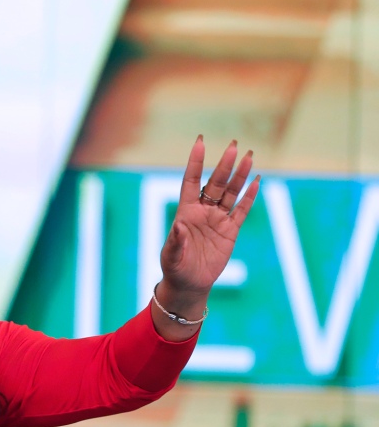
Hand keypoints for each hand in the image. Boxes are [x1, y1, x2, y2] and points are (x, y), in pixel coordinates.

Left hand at [160, 136, 259, 296]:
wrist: (189, 284)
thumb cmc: (175, 267)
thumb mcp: (170, 256)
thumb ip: (175, 241)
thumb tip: (179, 227)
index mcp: (185, 211)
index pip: (191, 181)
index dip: (195, 162)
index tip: (200, 142)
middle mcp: (203, 211)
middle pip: (216, 183)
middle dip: (225, 165)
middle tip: (234, 145)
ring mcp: (218, 219)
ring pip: (231, 193)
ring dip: (240, 175)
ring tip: (249, 156)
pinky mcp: (231, 231)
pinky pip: (242, 210)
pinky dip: (249, 197)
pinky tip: (256, 181)